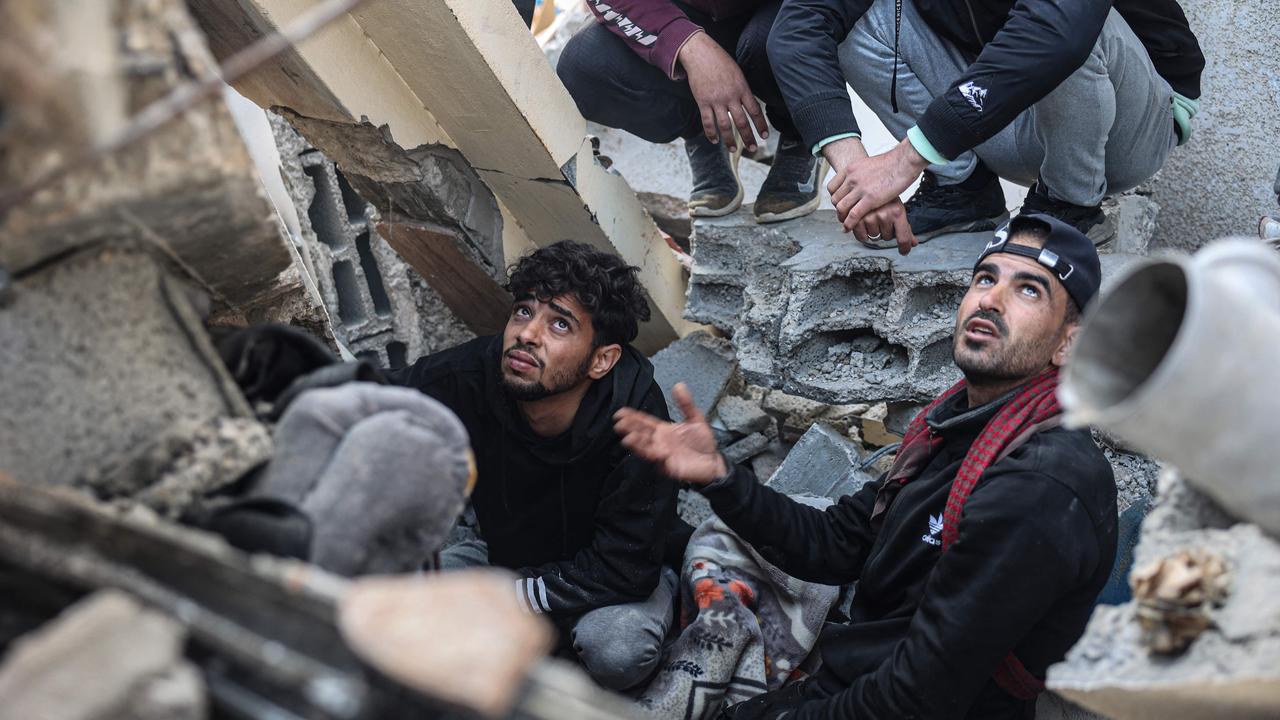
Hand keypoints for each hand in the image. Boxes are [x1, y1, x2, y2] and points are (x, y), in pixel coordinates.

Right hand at [613, 383, 727, 483]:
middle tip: (619, 423)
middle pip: (642, 434)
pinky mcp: (669, 467)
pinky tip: (654, 450)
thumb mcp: (695, 418)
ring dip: (637, 444)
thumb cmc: (703, 442)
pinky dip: (657, 456)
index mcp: (663, 430)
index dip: (633, 417)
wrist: (714, 462)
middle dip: (630, 429)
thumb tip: (679, 385)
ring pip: (647, 448)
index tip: (620, 412)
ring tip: (627, 438)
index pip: (644, 422)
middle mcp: (660, 442)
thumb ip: (686, 403)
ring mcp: (663, 455)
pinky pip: (661, 461)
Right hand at [678, 32, 767, 151]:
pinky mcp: (703, 102)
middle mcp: (731, 96)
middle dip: (749, 137)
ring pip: (725, 126)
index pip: (755, 110)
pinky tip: (715, 140)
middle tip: (753, 148)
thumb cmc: (720, 61)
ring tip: (734, 150)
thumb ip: (743, 89)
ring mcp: (716, 100)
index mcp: (742, 88)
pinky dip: (711, 133)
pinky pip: (708, 122)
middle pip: (742, 122)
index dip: (761, 124)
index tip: (765, 135)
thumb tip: (748, 105)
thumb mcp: (737, 73)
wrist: (700, 53)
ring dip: (730, 140)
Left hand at [825, 137, 927, 251]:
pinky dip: (849, 224)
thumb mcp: (868, 164)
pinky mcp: (870, 198)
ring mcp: (860, 188)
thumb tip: (861, 181)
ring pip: (841, 208)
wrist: (903, 161)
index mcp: (850, 169)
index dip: (835, 198)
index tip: (840, 204)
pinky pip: (853, 215)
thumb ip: (861, 174)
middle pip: (835, 199)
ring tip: (846, 224)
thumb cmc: (892, 163)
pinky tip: (849, 228)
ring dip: (842, 218)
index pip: (832, 188)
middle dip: (838, 210)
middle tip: (843, 216)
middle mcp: (852, 178)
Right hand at [852, 199, 916, 254]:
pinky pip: (862, 237)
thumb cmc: (884, 197)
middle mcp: (885, 214)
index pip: (903, 237)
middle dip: (886, 231)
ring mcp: (870, 217)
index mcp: (897, 212)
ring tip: (873, 218)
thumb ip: (905, 228)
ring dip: (874, 231)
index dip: (904, 247)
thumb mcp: (897, 209)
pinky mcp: (857, 219)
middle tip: (883, 219)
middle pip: (887, 237)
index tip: (904, 251)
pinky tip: (864, 224)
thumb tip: (913, 243)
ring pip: (874, 236)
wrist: (869, 183)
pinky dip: (862, 234)